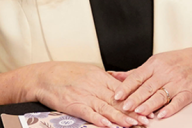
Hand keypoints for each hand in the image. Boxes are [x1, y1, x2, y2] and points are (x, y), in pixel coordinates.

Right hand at [29, 62, 147, 127]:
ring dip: (120, 118)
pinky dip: (98, 120)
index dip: (136, 100)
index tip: (147, 107)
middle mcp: (95, 87)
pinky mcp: (74, 105)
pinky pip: (89, 114)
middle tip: (146, 119)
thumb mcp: (89, 71)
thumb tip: (120, 81)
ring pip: (106, 108)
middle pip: (117, 101)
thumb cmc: (65, 73)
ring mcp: (85, 96)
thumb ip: (105, 78)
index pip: (122, 91)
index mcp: (100, 77)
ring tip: (133, 124)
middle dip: (133, 111)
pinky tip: (108, 126)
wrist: (44, 76)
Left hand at [110, 47, 191, 120]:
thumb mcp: (155, 62)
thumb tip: (114, 76)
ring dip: (149, 104)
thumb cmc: (176, 61)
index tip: (117, 95)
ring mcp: (177, 82)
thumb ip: (135, 72)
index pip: (138, 76)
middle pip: (148, 87)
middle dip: (135, 97)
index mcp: (155, 64)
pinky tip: (162, 114)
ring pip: (161, 94)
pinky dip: (170, 108)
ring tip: (139, 111)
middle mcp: (165, 73)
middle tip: (125, 106)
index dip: (127, 87)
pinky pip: (178, 101)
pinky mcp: (188, 92)